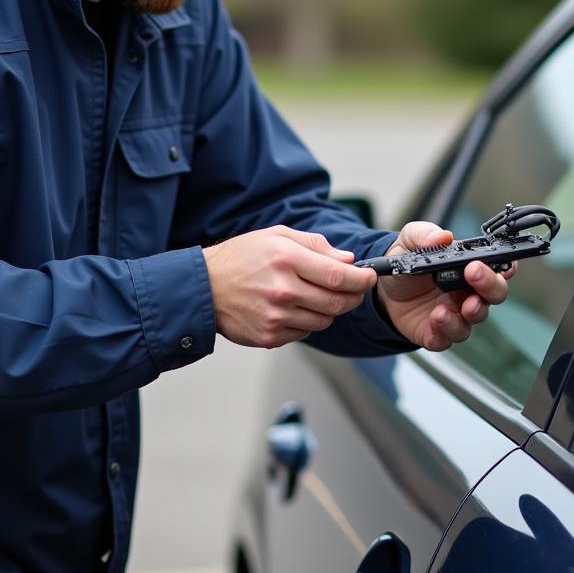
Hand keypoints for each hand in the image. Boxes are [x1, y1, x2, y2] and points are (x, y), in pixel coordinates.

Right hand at [204, 226, 376, 348]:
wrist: (204, 287)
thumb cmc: (241, 257)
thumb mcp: (276, 236)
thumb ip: (315, 245)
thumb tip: (347, 259)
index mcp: (285, 259)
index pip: (337, 275)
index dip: (361, 279)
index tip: (370, 276)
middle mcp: (282, 290)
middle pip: (337, 302)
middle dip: (353, 296)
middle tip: (355, 289)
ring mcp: (276, 317)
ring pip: (324, 320)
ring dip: (330, 309)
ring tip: (318, 295)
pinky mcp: (269, 337)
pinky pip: (305, 332)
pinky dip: (308, 321)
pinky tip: (295, 308)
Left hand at [375, 222, 513, 351]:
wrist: (384, 290)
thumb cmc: (406, 263)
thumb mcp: (409, 241)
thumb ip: (424, 234)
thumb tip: (443, 236)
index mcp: (467, 267)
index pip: (498, 266)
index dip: (507, 266)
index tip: (505, 263)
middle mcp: (467, 292)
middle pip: (494, 294)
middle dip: (490, 286)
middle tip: (474, 275)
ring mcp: (455, 314)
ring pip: (474, 319)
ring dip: (466, 313)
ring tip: (446, 306)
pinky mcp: (437, 333)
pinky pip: (447, 338)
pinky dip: (443, 332)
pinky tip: (434, 321)